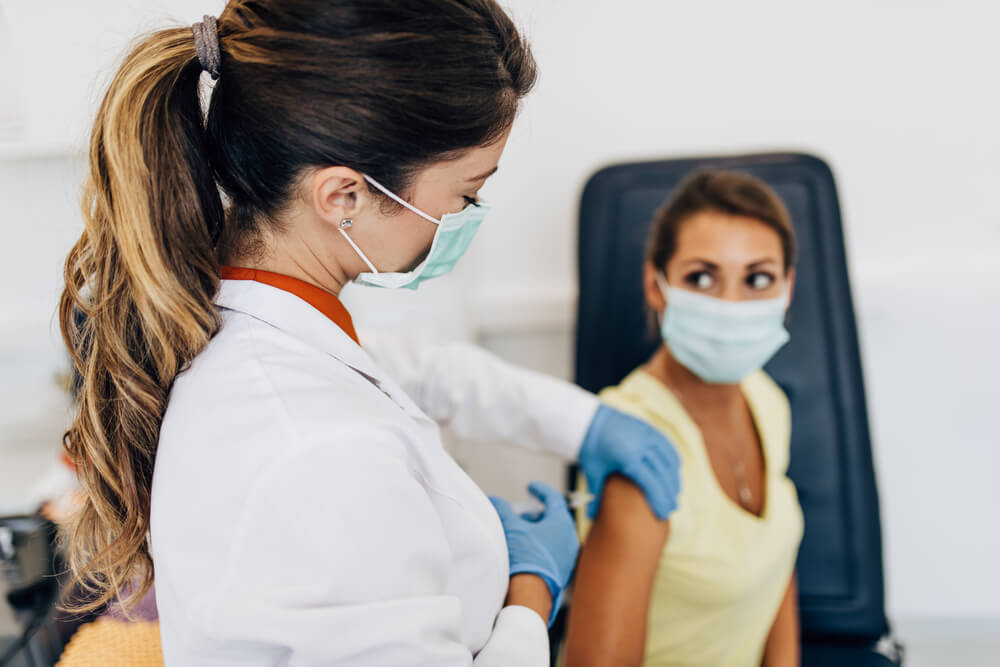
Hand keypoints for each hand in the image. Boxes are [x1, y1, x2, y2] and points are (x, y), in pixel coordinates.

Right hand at [489, 481, 579, 626]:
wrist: (530, 594)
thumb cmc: (524, 558)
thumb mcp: (511, 527)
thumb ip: (504, 510)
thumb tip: (495, 500)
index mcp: (562, 523)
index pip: (554, 499)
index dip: (541, 490)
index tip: (531, 487)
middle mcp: (570, 538)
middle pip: (553, 518)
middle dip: (535, 515)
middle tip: (520, 515)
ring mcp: (568, 556)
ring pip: (553, 536)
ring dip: (537, 532)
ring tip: (519, 534)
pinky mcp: (563, 572)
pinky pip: (553, 552)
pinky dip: (540, 546)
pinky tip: (525, 551)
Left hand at [578, 404, 680, 519]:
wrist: (589, 419)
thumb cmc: (590, 448)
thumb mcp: (593, 472)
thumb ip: (596, 496)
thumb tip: (590, 519)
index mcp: (628, 457)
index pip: (651, 483)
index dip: (659, 500)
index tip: (663, 514)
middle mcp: (641, 445)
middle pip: (663, 474)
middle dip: (669, 493)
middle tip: (672, 509)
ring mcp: (647, 434)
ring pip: (669, 460)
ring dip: (673, 477)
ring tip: (673, 493)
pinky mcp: (649, 428)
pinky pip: (667, 446)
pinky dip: (672, 460)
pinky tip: (672, 473)